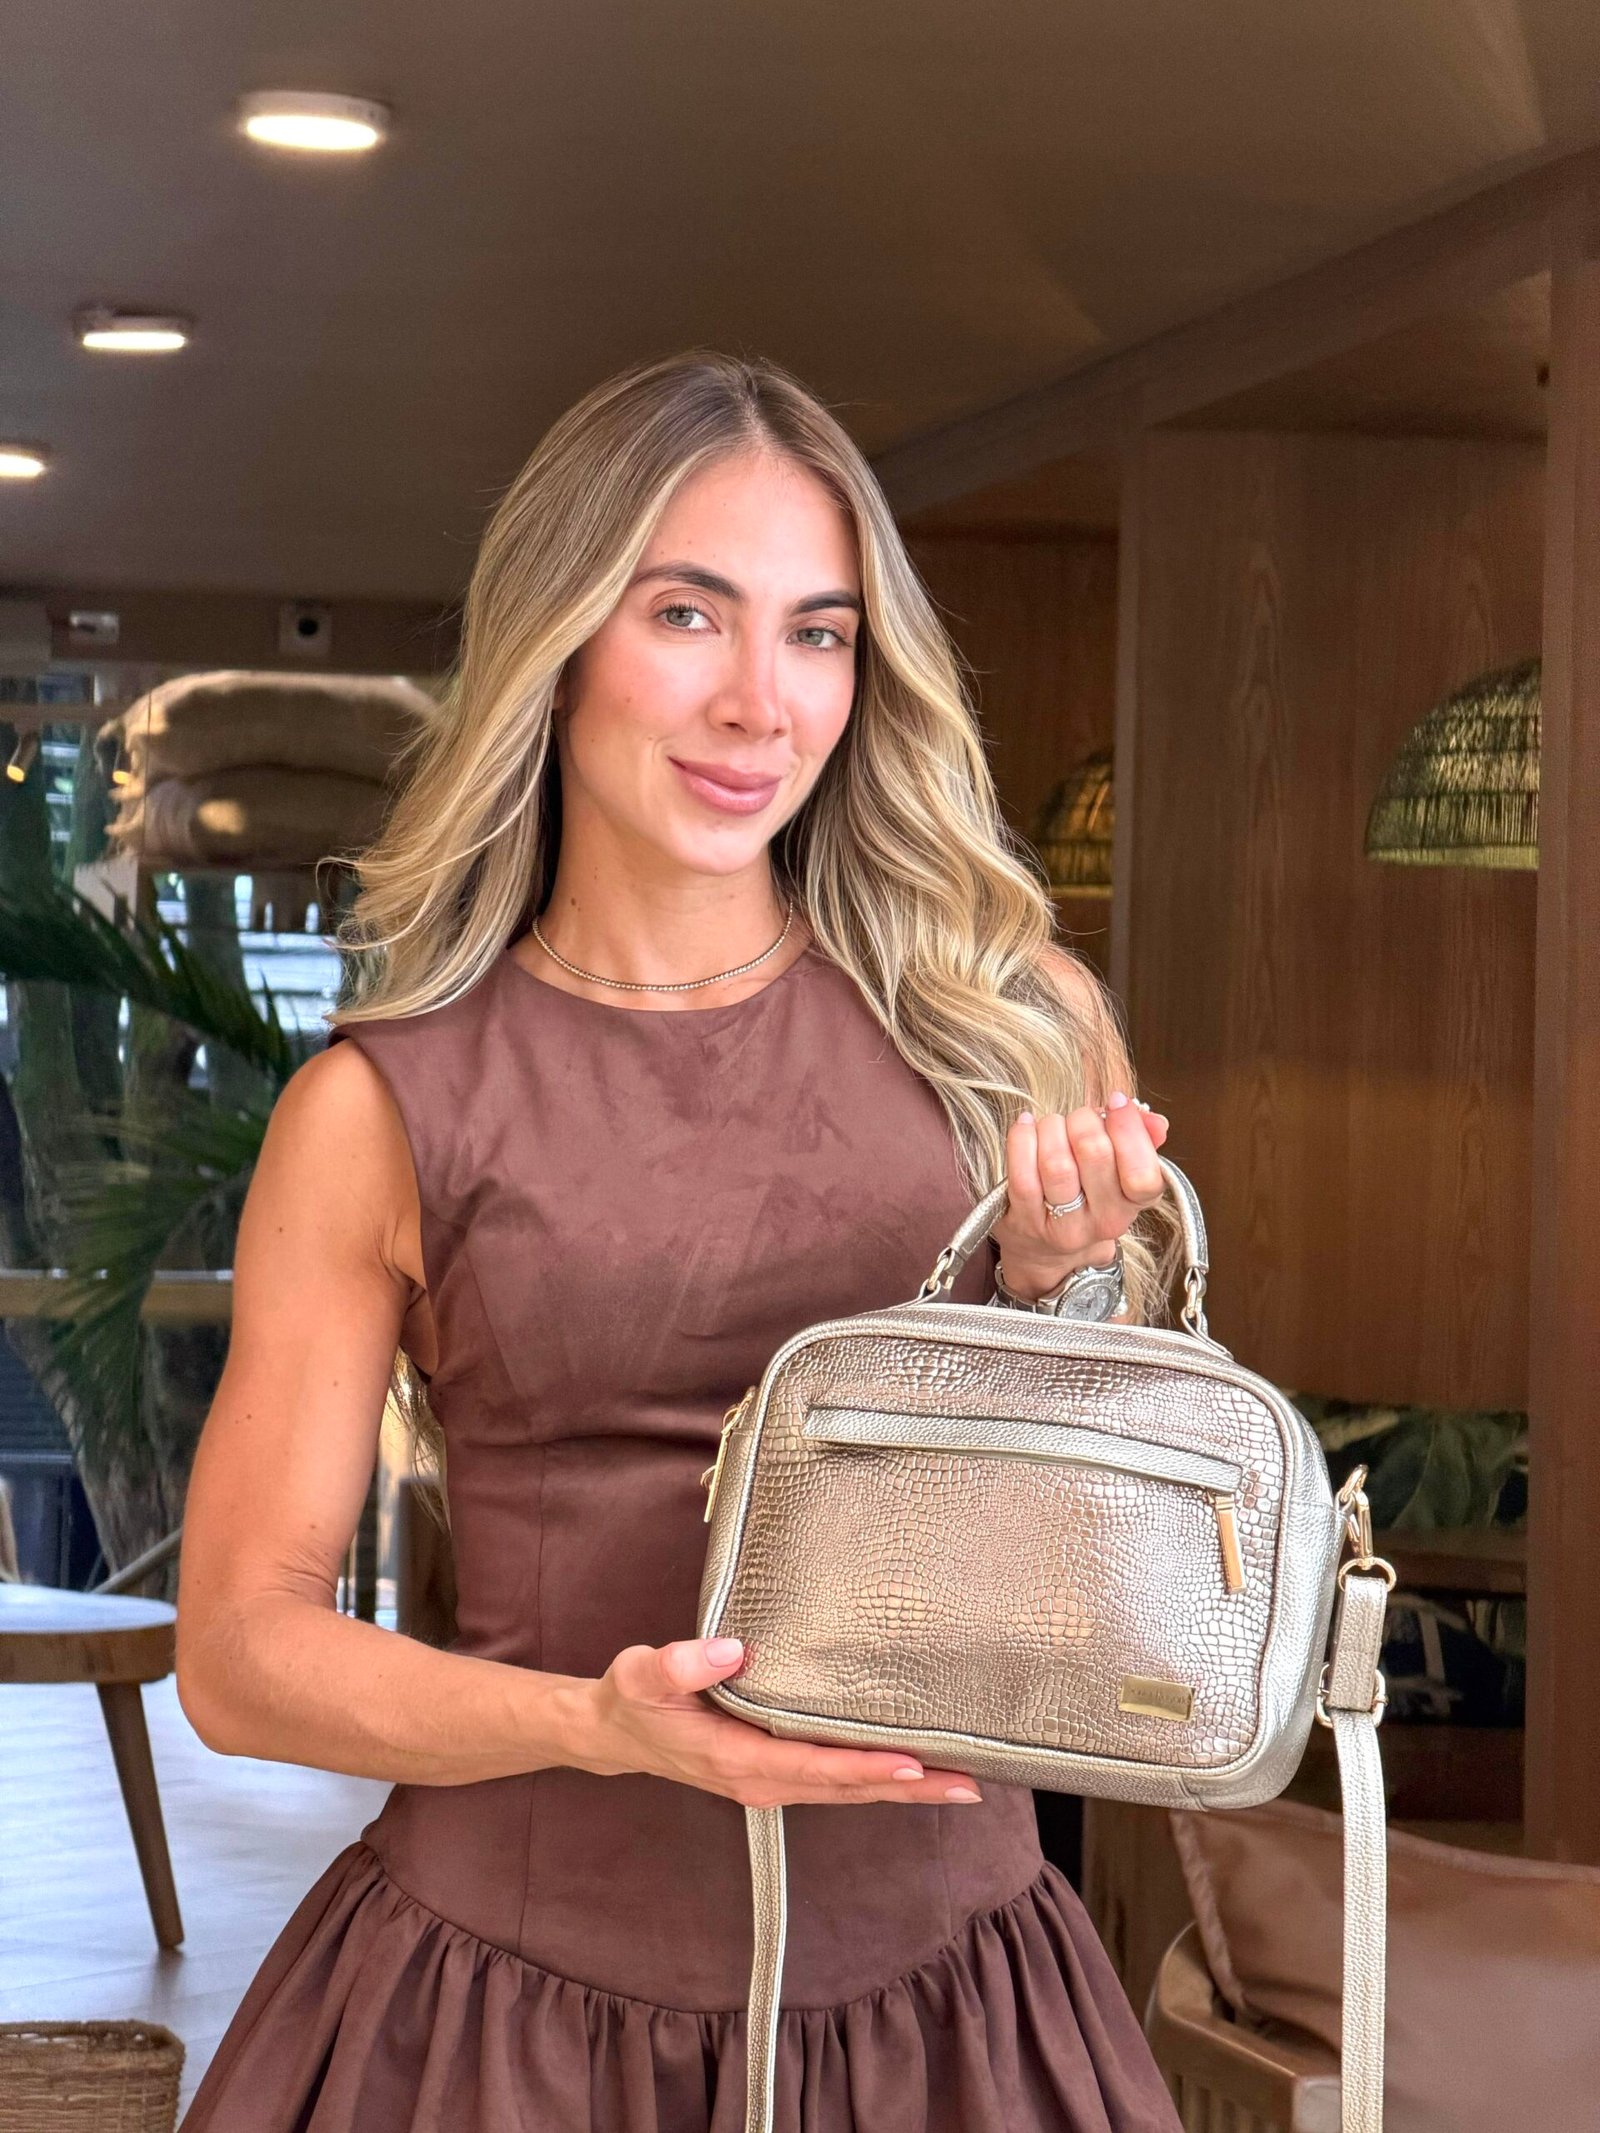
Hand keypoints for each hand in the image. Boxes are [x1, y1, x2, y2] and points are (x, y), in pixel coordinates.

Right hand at [578, 1636, 983, 1808]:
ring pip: (849, 1791)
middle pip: (848, 1790)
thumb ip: (681, 1663)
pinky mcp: (776, 1772)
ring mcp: (772, 1782)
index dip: (865, 1767)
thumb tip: (731, 1650)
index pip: (816, 1767)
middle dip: (909, 1788)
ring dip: (904, 1789)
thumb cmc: (634, 1698)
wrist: (616, 1731)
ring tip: (963, 1783)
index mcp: (738, 1759)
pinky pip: (837, 1782)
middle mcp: (763, 1780)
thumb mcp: (643, 1673)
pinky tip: (912, 1770)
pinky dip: (877, 1779)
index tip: (913, 1763)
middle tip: (972, 1785)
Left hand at [990, 1091, 1169, 1302]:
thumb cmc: (1085, 1194)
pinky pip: (1022, 1174)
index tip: (1116, 1103)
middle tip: (1078, 1118)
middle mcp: (1104, 1221)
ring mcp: (1064, 1226)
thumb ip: (1142, 1140)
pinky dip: (1022, 1139)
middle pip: (1095, 1154)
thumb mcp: (1120, 1171)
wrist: (1044, 1248)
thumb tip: (1154, 1121)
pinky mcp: (1026, 1221)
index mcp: (1133, 1204)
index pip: (1144, 1175)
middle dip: (1083, 1120)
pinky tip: (1026, 1127)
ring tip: (1052, 1126)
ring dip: (1051, 1128)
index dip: (1129, 1130)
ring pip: (1056, 1163)